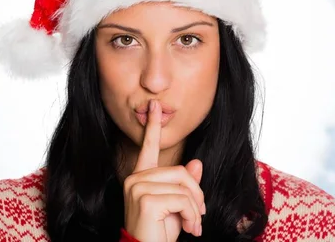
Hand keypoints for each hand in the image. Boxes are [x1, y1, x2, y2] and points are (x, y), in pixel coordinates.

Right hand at [123, 100, 205, 241]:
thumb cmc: (160, 234)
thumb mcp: (178, 207)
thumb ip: (185, 184)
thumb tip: (197, 163)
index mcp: (141, 177)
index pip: (148, 147)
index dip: (153, 126)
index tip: (154, 105)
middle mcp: (135, 179)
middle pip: (181, 172)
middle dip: (196, 196)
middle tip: (199, 219)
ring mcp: (137, 188)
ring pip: (184, 185)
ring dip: (195, 209)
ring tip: (194, 227)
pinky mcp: (145, 199)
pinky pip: (182, 199)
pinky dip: (192, 216)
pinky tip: (189, 230)